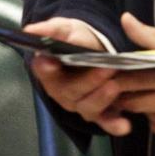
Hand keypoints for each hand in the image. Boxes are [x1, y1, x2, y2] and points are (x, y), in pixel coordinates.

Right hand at [23, 17, 132, 135]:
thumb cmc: (78, 40)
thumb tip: (30, 30)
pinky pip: (106, 122)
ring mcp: (82, 105)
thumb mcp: (67, 29)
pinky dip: (114, 125)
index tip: (51, 62)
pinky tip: (124, 126)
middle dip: (88, 81)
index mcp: (49, 73)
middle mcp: (63, 93)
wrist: (100, 50)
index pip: (45, 72)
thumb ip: (52, 30)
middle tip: (104, 68)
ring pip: (88, 107)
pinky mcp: (101, 114)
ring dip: (101, 98)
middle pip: (71, 92)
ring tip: (114, 86)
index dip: (47, 69)